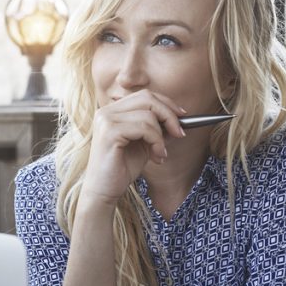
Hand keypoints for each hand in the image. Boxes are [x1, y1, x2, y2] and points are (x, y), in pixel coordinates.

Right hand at [79, 90, 185, 208]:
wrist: (104, 190)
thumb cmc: (122, 168)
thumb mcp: (144, 144)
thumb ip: (157, 129)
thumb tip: (178, 119)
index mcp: (112, 111)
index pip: (144, 95)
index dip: (166, 103)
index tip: (182, 116)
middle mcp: (106, 111)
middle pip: (147, 98)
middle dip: (169, 115)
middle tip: (180, 133)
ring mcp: (105, 120)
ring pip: (148, 115)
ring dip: (162, 136)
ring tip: (161, 153)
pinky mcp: (109, 132)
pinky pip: (144, 128)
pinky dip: (157, 142)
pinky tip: (157, 157)